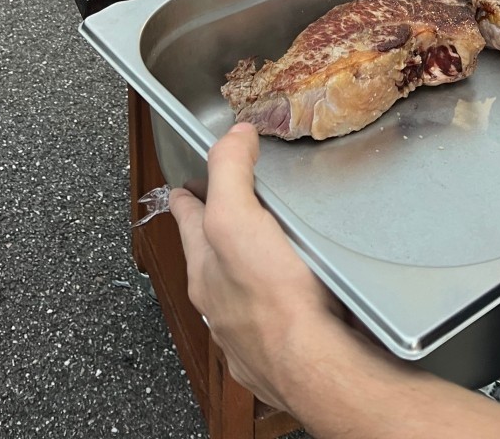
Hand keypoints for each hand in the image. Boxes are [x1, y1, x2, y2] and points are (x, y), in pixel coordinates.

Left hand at [171, 126, 499, 437]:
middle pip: (213, 258)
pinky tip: (299, 306)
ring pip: (241, 295)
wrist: (315, 365)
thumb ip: (229, 170)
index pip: (187, 220)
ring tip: (273, 258)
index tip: (183, 186)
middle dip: (219, 237)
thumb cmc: (271, 296)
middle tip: (236, 214)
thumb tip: (233, 135)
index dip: (186, 197)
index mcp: (205, 267)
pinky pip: (274, 326)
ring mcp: (247, 333)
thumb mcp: (235, 216)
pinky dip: (280, 311)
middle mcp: (219, 303)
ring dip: (250, 277)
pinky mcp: (279, 355)